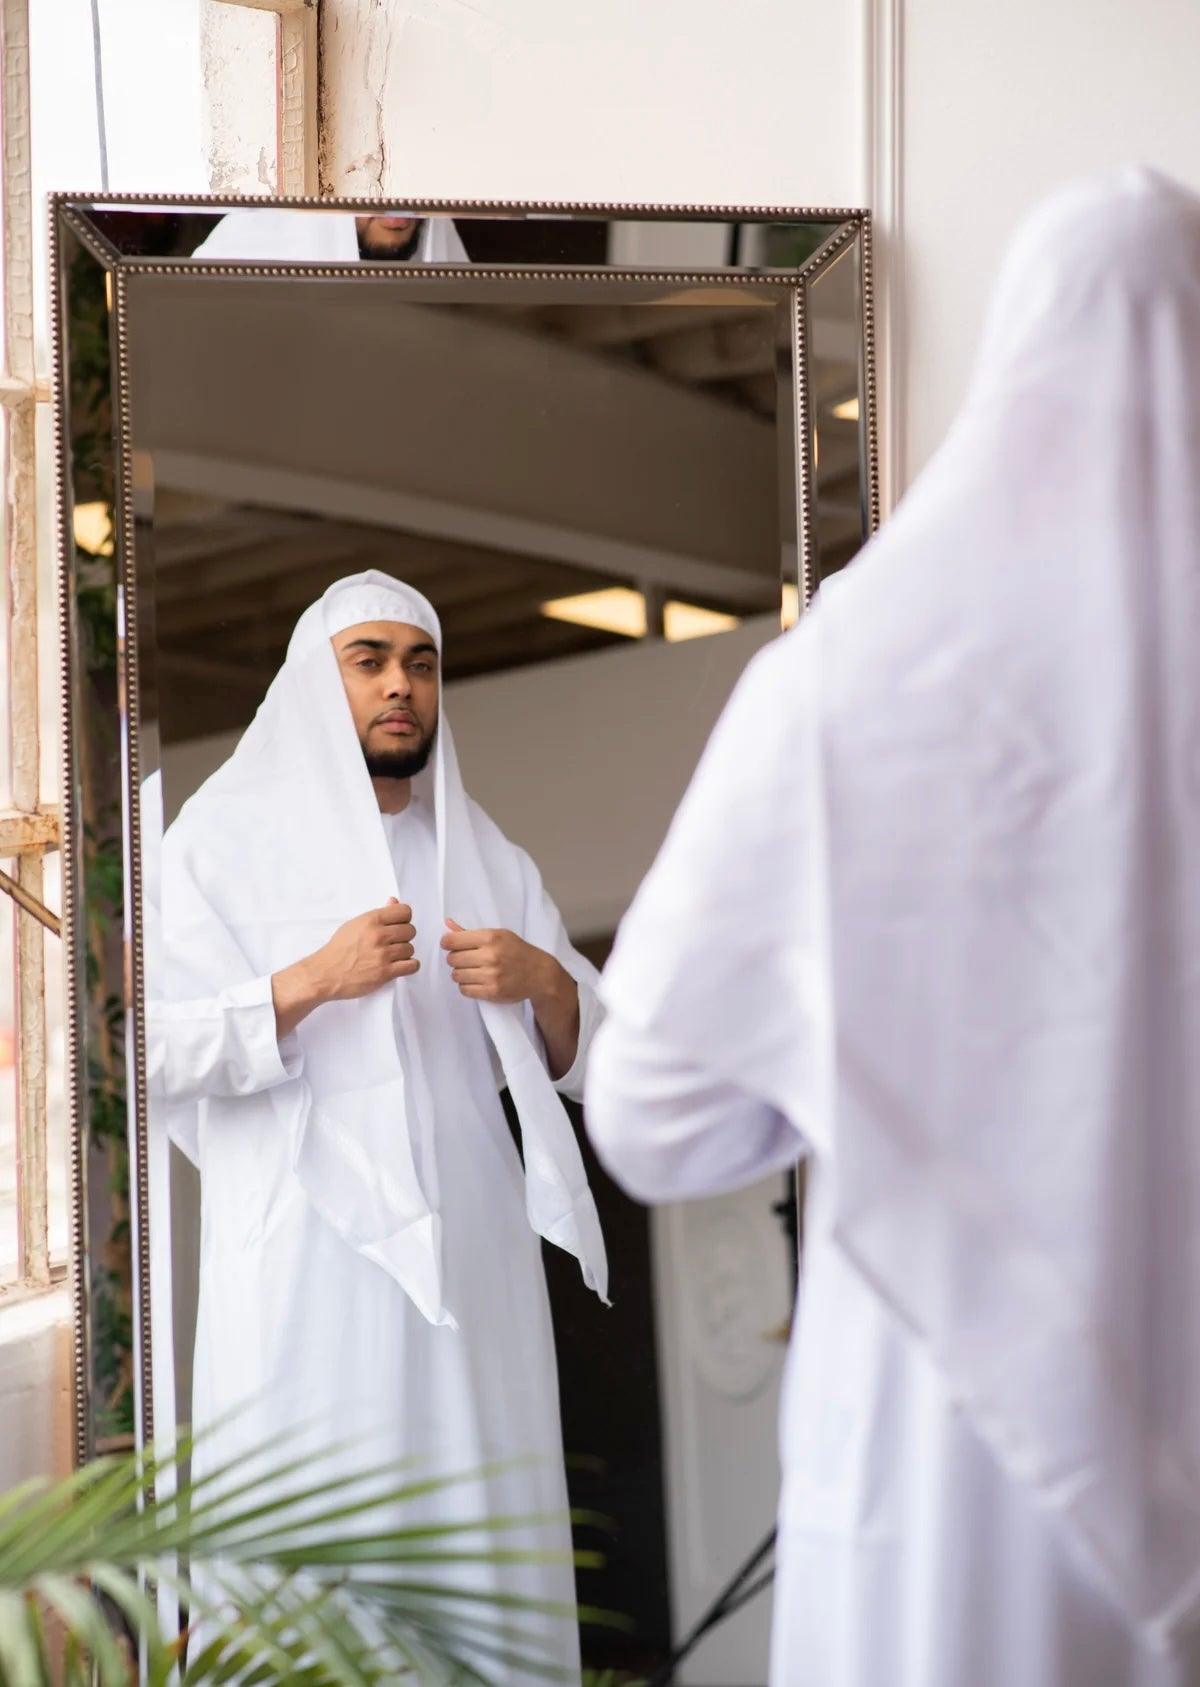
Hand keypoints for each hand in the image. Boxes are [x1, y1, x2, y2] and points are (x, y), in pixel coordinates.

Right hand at [273, 898, 416, 1036]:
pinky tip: (399, 965)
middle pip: (410, 930)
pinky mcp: (385, 972)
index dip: (404, 918)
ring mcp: (383, 954)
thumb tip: (394, 902)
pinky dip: (409, 966)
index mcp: (371, 920)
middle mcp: (378, 935)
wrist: (325, 973)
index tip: (399, 925)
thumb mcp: (354, 925)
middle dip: (404, 937)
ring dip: (404, 953)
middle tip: (393, 943)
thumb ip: (377, 914)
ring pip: (410, 948)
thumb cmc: (338, 949)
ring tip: (391, 956)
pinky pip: (412, 966)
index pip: (404, 911)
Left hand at [440, 918, 554, 1004]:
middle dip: (455, 959)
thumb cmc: (517, 951)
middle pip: (452, 959)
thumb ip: (471, 932)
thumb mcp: (498, 935)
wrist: (539, 973)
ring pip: (456, 976)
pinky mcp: (492, 992)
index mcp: (491, 938)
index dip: (447, 943)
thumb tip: (447, 923)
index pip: (452, 941)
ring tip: (472, 970)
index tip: (450, 945)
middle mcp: (490, 956)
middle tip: (465, 959)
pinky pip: (464, 990)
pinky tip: (477, 981)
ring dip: (461, 973)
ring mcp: (491, 975)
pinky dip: (467, 986)